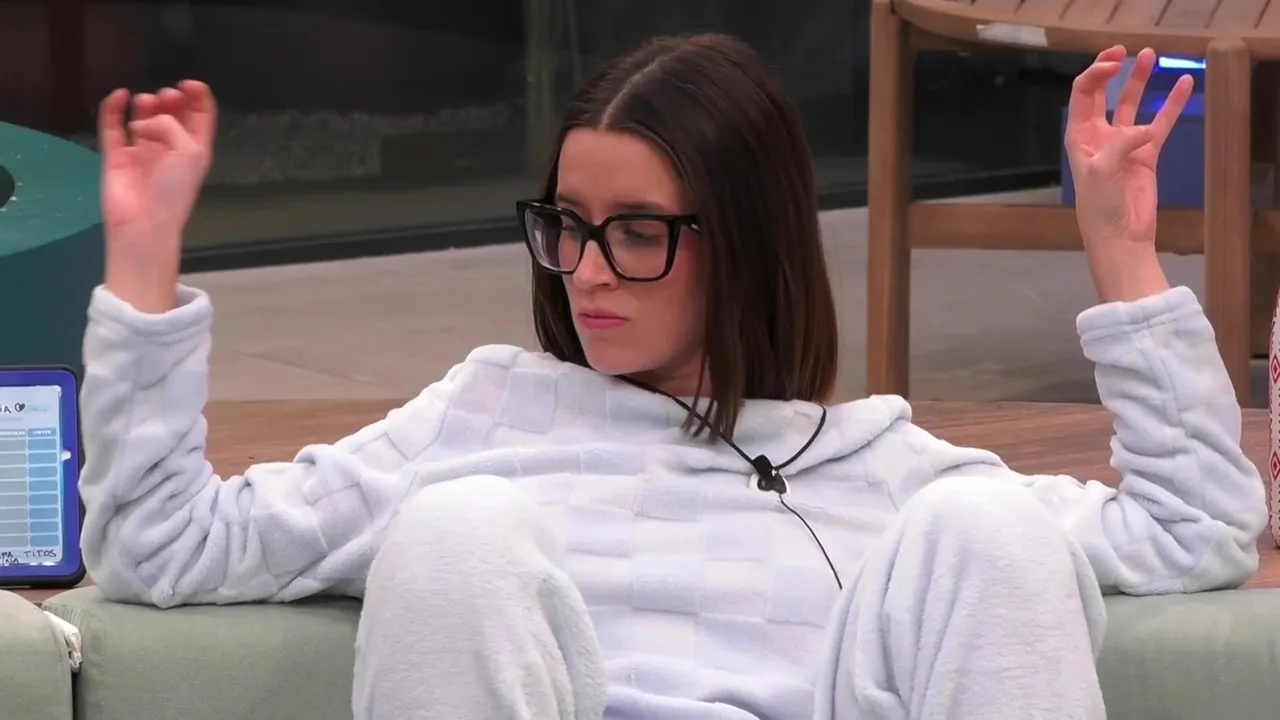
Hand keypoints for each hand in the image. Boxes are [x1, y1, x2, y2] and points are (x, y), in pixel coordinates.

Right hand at [98, 81, 216, 312]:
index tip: (189, 84)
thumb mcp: (189, 151)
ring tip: (146, 103)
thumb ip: (170, 125)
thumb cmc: (175, 189)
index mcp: (195, 150)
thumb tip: (142, 121)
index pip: (200, 118)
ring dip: (146, 105)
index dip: (198, 97)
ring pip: (143, 118)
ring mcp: (142, 152)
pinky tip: (120, 96)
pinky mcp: (116, 156)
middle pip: (171, 115)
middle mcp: (170, 149)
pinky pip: (112, 127)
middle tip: (167, 97)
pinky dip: (114, 109)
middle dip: (170, 100)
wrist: (144, 223)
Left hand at [1064, 47, 1191, 302]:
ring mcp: (1123, 144)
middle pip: (1102, 94)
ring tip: (1151, 55)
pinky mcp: (1145, 154)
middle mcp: (1098, 136)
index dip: (1096, 74)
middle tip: (1123, 51)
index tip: (1116, 64)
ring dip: (1139, 81)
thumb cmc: (1100, 208)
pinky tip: (1184, 86)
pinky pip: (1159, 123)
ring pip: (1131, 104)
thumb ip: (1120, 144)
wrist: (1120, 237)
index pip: (1084, 95)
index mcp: (1079, 136)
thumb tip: (1144, 130)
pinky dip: (1171, 105)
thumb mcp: (1102, 172)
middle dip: (1110, 70)